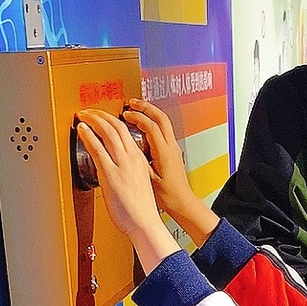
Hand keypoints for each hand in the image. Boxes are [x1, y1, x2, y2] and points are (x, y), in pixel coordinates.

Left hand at [76, 110, 160, 235]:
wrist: (145, 224)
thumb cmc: (141, 211)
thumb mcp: (139, 185)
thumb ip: (129, 174)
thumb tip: (117, 173)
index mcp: (140, 160)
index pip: (127, 131)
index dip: (113, 120)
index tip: (104, 117)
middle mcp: (133, 158)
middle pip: (117, 126)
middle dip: (101, 114)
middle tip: (90, 111)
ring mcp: (122, 165)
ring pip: (108, 132)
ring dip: (93, 119)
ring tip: (83, 115)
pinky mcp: (111, 174)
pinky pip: (98, 148)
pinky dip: (88, 135)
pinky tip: (82, 129)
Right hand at [122, 98, 218, 245]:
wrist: (183, 203)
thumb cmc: (168, 196)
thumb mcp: (149, 180)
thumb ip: (137, 163)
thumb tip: (123, 151)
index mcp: (164, 153)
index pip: (150, 126)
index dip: (137, 118)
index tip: (124, 115)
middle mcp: (171, 146)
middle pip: (160, 117)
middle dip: (145, 107)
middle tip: (131, 103)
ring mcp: (173, 147)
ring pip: (163, 121)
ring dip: (150, 112)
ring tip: (136, 108)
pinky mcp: (172, 151)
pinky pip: (163, 129)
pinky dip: (152, 122)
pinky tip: (142, 126)